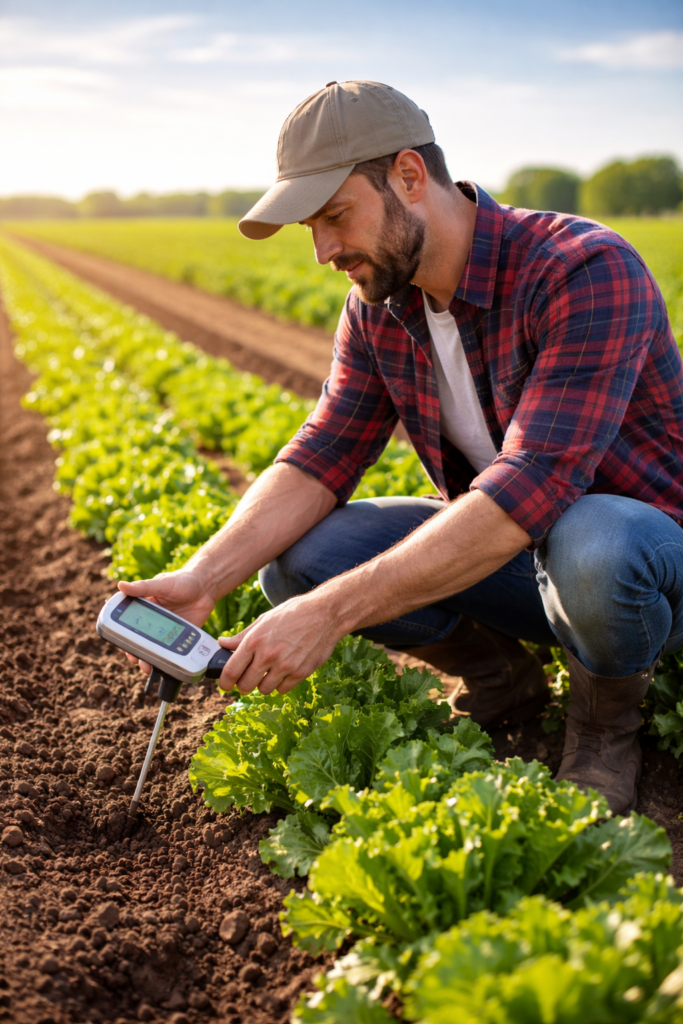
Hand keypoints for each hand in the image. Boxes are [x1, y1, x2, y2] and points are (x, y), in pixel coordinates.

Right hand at [117, 571, 215, 674]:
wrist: (206, 587)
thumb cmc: (182, 581)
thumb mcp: (162, 583)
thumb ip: (143, 587)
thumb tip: (121, 586)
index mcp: (143, 607)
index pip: (128, 624)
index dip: (121, 636)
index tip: (119, 645)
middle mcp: (152, 622)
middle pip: (138, 640)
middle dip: (134, 652)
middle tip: (135, 659)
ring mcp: (165, 631)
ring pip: (153, 649)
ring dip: (148, 660)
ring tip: (147, 667)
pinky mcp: (179, 637)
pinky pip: (171, 651)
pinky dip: (167, 661)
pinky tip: (165, 667)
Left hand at [217, 592, 343, 695]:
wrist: (325, 614)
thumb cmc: (293, 613)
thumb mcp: (264, 620)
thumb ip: (243, 636)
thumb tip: (223, 643)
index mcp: (254, 641)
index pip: (231, 671)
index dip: (225, 683)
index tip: (225, 685)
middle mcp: (268, 655)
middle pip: (245, 686)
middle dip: (244, 685)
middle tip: (248, 679)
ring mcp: (285, 666)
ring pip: (264, 690)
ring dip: (263, 684)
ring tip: (269, 671)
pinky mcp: (300, 673)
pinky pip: (282, 689)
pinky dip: (281, 684)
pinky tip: (284, 671)